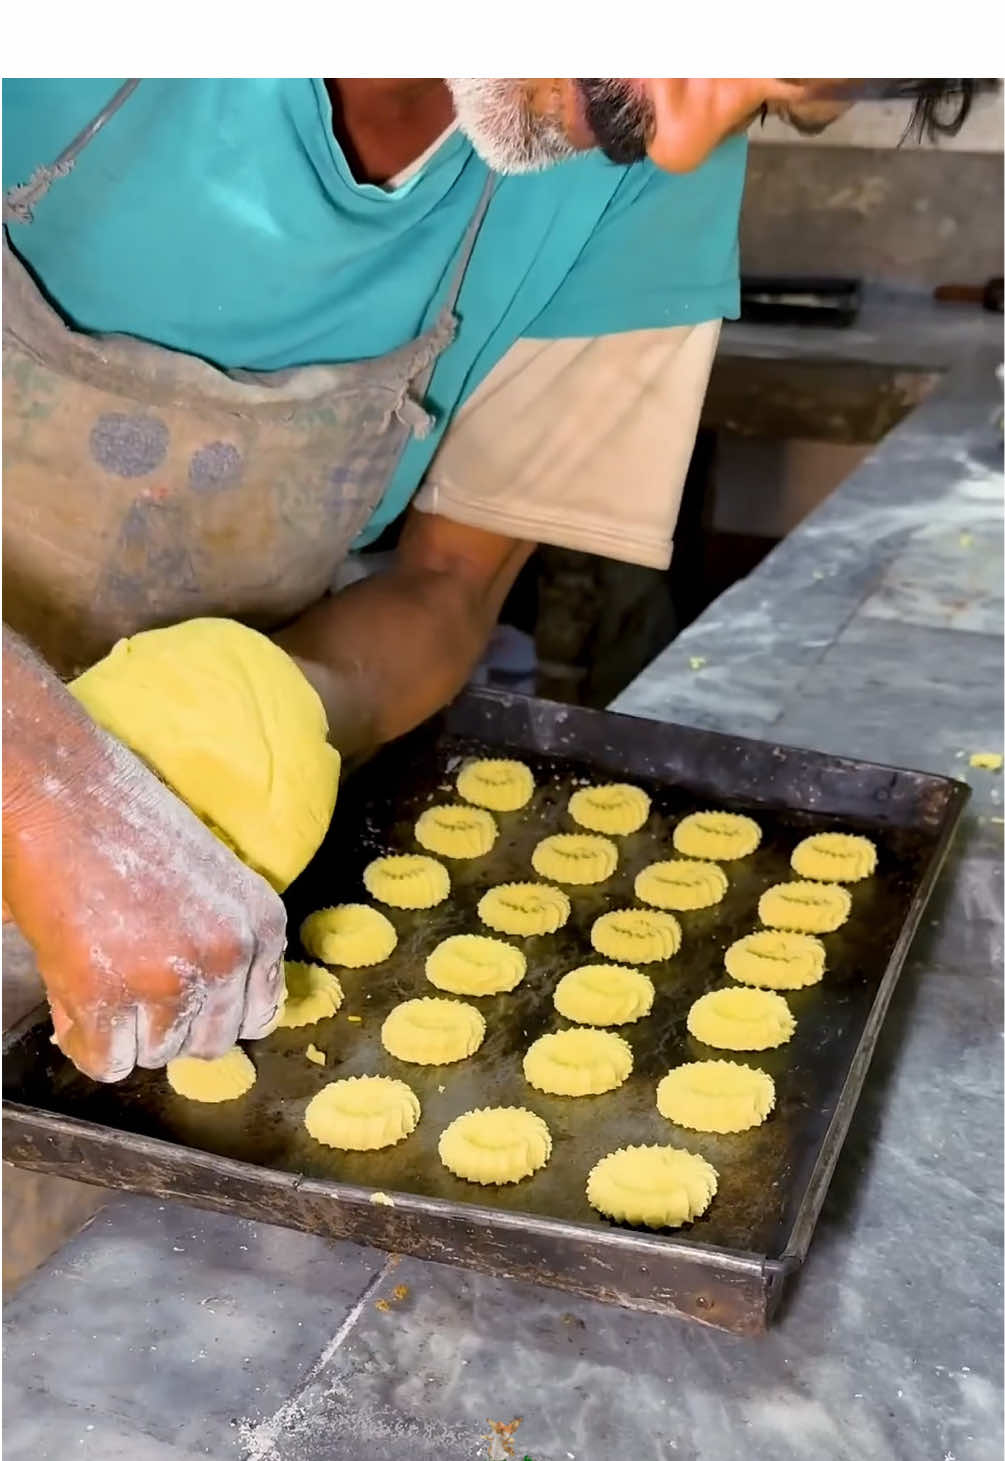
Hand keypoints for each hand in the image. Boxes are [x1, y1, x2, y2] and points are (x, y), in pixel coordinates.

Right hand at [4, 742, 285, 1082]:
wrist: (61, 790)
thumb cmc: (127, 825)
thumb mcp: (210, 880)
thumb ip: (223, 943)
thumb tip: (207, 1014)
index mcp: (262, 922)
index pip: (258, 1014)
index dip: (212, 1013)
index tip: (179, 1001)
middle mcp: (229, 953)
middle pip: (210, 1044)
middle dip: (167, 1026)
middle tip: (130, 990)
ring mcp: (172, 976)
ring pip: (158, 1055)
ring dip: (126, 1032)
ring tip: (99, 980)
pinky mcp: (108, 991)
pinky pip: (107, 1062)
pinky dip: (85, 1041)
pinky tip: (73, 997)